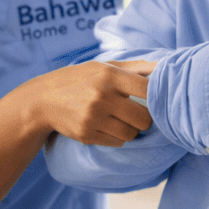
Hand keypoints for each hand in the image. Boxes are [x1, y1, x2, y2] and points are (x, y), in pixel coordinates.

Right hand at [27, 60, 154, 146]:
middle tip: (138, 113)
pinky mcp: (87, 134)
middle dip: (145, 118)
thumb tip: (165, 67)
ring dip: (131, 129)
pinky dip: (117, 137)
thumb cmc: (79, 79)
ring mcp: (93, 117)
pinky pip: (117, 143)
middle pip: (144, 119)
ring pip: (131, 134)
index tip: (157, 99)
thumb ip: (135, 67)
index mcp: (109, 76)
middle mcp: (102, 96)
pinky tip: (107, 126)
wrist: (43, 100)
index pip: (148, 90)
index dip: (157, 97)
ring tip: (121, 120)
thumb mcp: (102, 66)